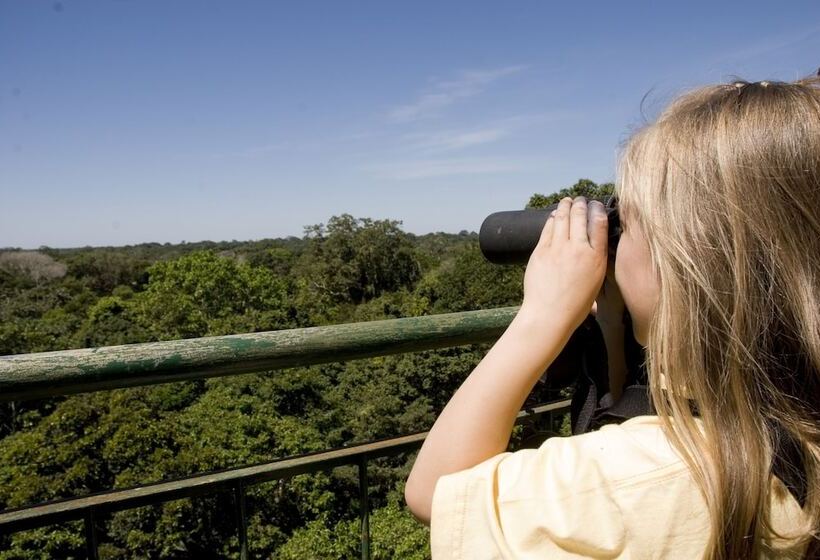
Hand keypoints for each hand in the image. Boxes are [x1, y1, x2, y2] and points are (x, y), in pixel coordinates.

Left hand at [520, 196, 608, 331]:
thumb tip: (595, 255)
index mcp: (596, 258)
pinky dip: (552, 219)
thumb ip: (596, 264)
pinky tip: (555, 215)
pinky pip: (548, 228)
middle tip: (580, 199)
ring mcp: (558, 248)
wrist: (549, 314)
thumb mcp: (595, 284)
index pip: (600, 224)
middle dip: (581, 204)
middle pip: (580, 216)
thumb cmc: (574, 306)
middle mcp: (578, 249)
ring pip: (563, 218)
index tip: (596, 205)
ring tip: (567, 201)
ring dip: (565, 206)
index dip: (598, 209)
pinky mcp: (541, 251)